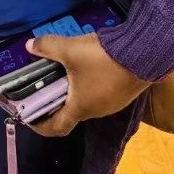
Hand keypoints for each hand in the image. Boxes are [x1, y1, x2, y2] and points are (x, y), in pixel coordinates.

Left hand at [23, 32, 148, 137]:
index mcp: (81, 108)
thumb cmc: (102, 59)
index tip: (28, 117)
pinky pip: (99, 93)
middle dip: (54, 103)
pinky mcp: (122, 93)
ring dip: (73, 92)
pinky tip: (86, 67)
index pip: (56, 128)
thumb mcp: (70, 50)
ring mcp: (112, 103)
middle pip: (71, 113)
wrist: (144, 54)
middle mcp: (97, 111)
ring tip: (62, 73)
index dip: (40, 125)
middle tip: (43, 87)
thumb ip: (48, 47)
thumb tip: (29, 45)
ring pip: (86, 102)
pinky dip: (87, 85)